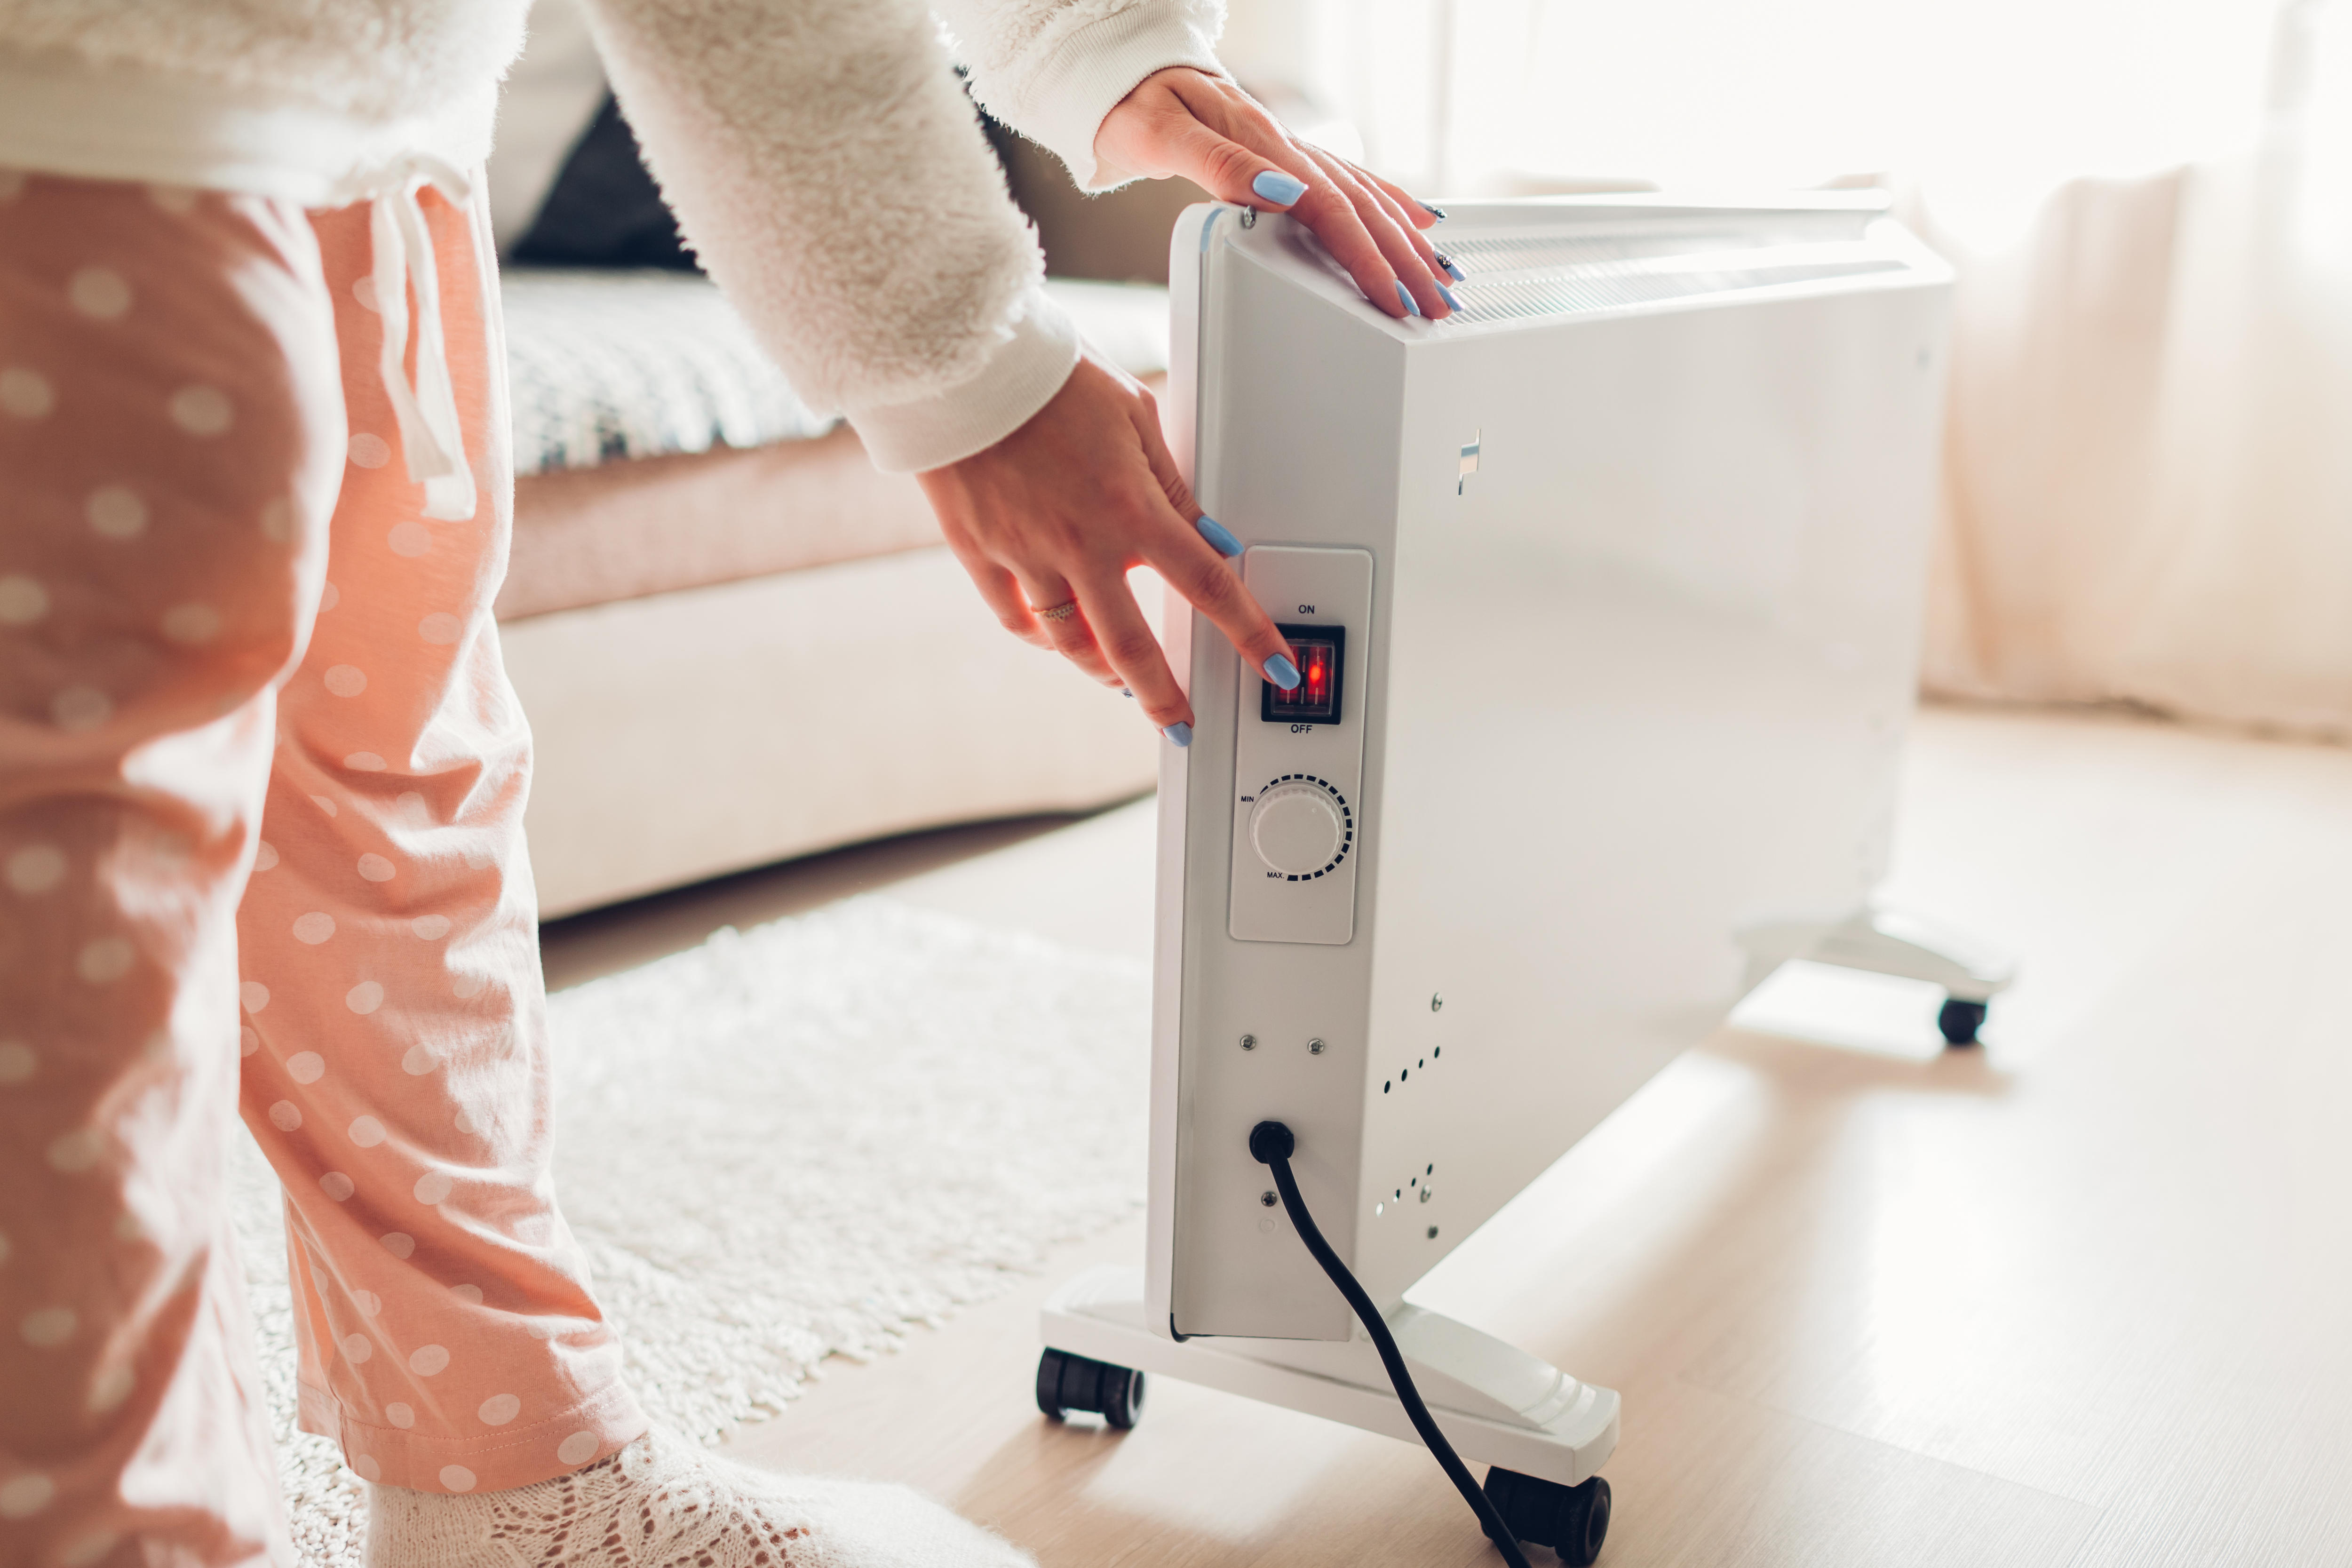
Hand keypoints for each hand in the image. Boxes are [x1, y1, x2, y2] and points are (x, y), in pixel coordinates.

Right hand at [915, 355, 1297, 740]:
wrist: (963, 363)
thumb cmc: (1054, 377)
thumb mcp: (1136, 417)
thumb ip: (1172, 485)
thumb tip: (1207, 536)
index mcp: (1129, 507)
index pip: (1207, 585)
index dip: (1248, 633)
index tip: (1274, 667)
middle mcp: (1079, 543)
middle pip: (1132, 647)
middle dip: (1164, 697)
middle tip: (1182, 725)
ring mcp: (1026, 555)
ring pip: (1071, 643)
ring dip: (1103, 672)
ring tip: (1123, 683)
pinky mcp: (980, 552)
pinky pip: (1016, 617)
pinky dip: (1042, 636)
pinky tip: (1058, 640)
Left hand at [1096, 67, 1461, 320]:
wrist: (1127, 78)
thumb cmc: (1137, 108)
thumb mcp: (1164, 134)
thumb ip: (1220, 164)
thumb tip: (1280, 192)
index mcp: (1263, 146)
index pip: (1331, 209)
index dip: (1366, 257)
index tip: (1392, 296)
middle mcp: (1288, 148)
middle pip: (1362, 210)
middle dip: (1405, 262)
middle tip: (1437, 305)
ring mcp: (1294, 153)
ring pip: (1366, 199)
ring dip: (1408, 242)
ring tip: (1442, 278)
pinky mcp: (1292, 158)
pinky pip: (1354, 183)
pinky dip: (1392, 205)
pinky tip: (1420, 222)